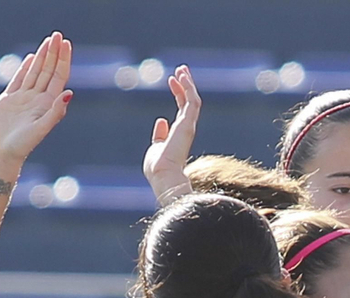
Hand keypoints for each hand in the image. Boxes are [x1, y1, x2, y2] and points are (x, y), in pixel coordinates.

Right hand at [0, 32, 73, 176]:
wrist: (2, 156)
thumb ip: (55, 112)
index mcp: (48, 104)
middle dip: (53, 53)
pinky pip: (19, 80)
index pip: (58, 76)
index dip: (63, 59)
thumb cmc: (22, 146)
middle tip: (57, 35)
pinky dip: (25, 68)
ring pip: (35, 73)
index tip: (65, 43)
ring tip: (47, 41)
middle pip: (48, 71)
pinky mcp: (9, 100)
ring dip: (42, 57)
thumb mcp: (41, 129)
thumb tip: (69, 93)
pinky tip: (31, 58)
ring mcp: (24, 99)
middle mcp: (38, 99)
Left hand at [144, 66, 201, 206]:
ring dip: (188, 83)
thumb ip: (159, 135)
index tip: (172, 80)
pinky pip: (191, 101)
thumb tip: (161, 120)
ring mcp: (188, 126)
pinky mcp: (188, 124)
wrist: (163, 175)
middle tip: (182, 69)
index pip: (182, 109)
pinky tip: (182, 77)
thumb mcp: (156, 148)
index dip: (178, 93)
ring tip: (182, 69)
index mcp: (179, 134)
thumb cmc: (157, 167)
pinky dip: (188, 88)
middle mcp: (186, 128)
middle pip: (189, 101)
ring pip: (193, 99)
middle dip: (186, 84)